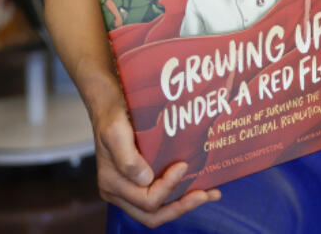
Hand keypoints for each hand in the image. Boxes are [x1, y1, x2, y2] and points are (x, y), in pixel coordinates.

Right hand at [92, 99, 220, 225]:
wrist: (110, 106)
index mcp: (113, 184)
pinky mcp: (139, 184)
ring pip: (157, 211)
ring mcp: (129, 191)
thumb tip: (145, 180)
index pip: (146, 200)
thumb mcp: (115, 131)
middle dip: (181, 206)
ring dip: (183, 204)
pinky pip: (159, 198)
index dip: (168, 187)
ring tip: (210, 193)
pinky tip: (199, 186)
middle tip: (205, 194)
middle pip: (152, 215)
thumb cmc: (113, 117)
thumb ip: (127, 159)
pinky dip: (179, 196)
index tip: (183, 165)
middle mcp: (119, 193)